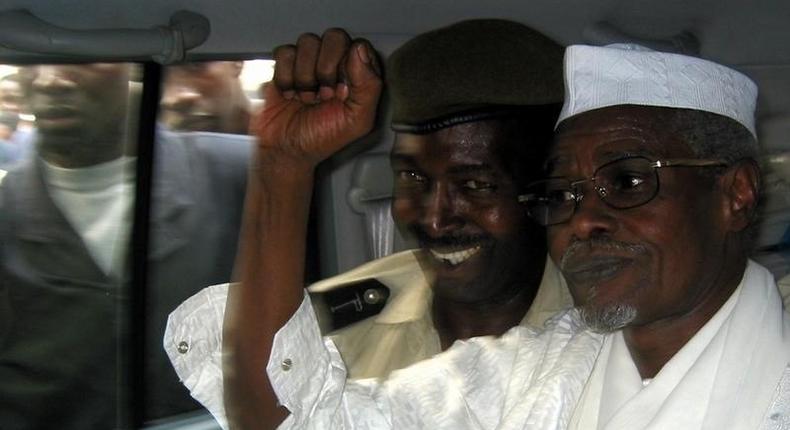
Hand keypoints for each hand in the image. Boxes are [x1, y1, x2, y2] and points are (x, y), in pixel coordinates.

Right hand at [253, 28, 382, 170]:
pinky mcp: (285, 65)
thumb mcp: (357, 121)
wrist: (286, 151)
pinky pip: (285, 52)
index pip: (359, 47)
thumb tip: (360, 50)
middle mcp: (336, 64)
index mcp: (359, 75)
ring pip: (308, 42)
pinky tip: (290, 94)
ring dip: (304, 76)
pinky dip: (285, 77)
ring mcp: (310, 62)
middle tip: (323, 95)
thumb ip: (368, 86)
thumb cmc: (322, 139)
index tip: (342, 92)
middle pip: (334, 37)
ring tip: (306, 98)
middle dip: (325, 69)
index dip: (349, 67)